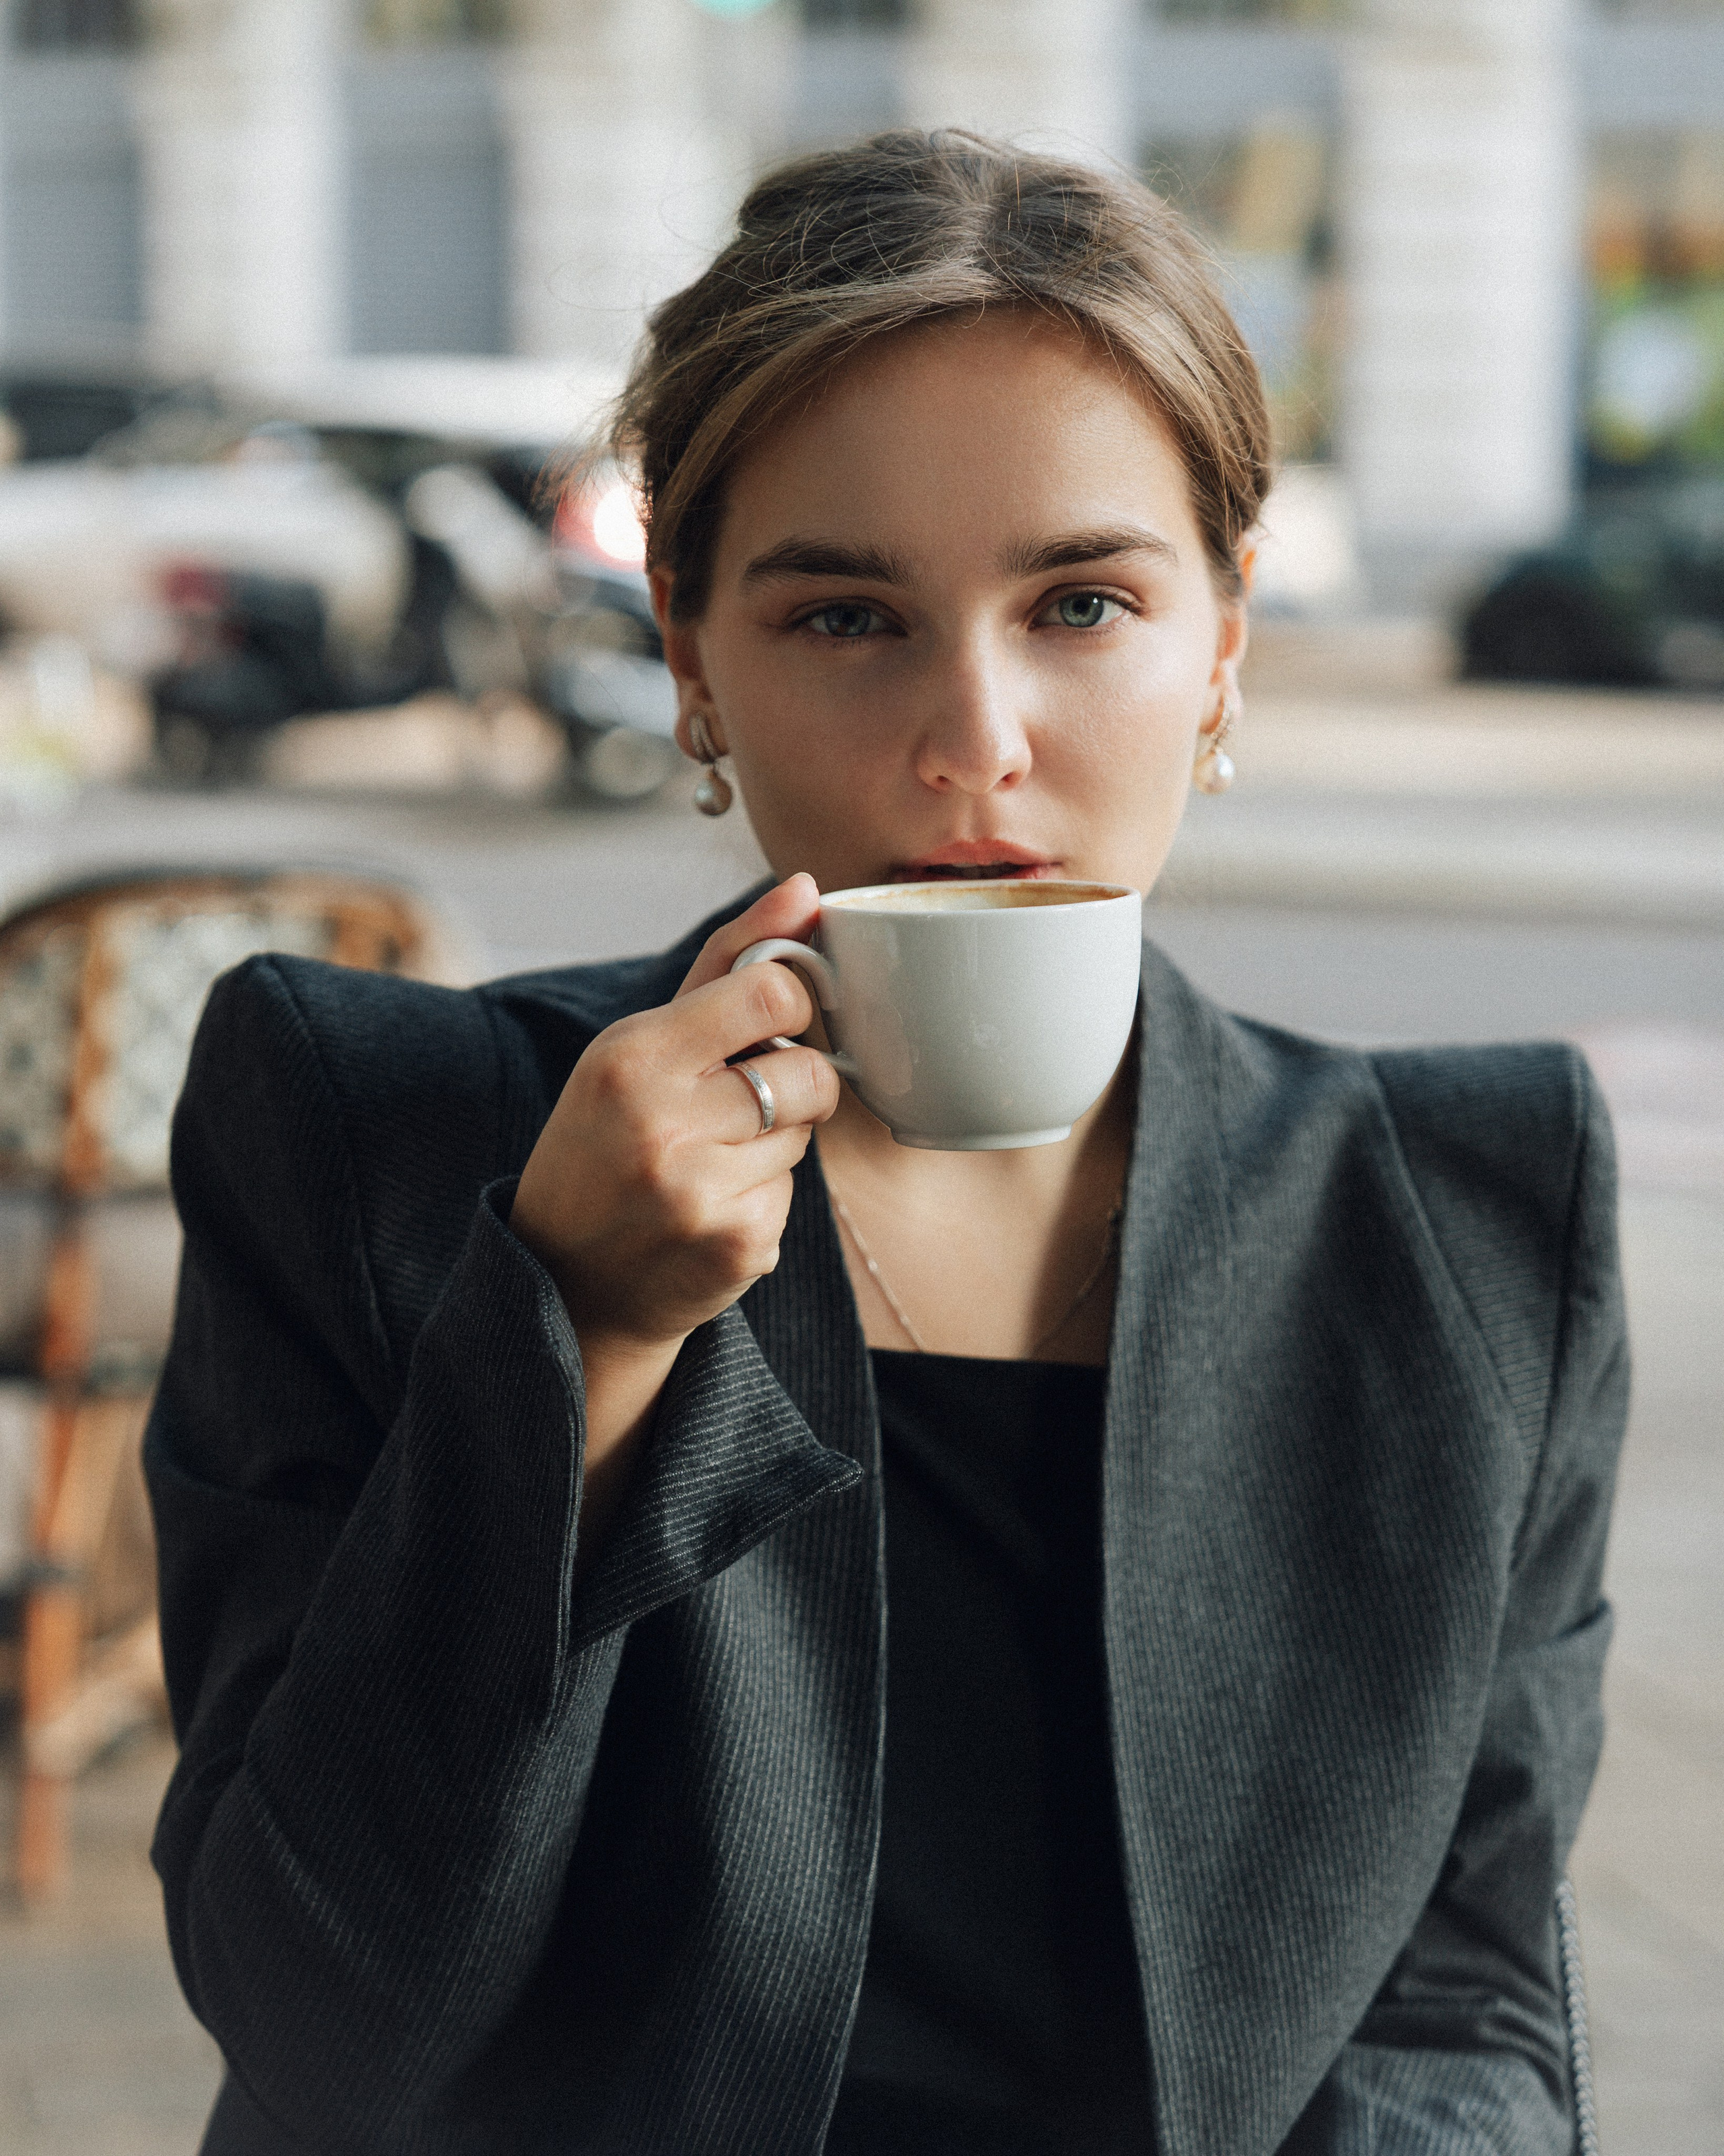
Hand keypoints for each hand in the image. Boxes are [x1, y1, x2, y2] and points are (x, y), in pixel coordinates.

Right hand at [510, 875, 837, 1532]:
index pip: (773, 992)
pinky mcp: (740, 1246)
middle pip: (810, 1070)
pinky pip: (796, 1194)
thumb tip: (807, 886)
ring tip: (709, 1159)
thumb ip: (729, 961)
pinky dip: (765, 1196)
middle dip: (791, 1082)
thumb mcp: (638, 1044)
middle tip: (734, 1104)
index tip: (772, 1019)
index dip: (792, 1002)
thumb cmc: (604, 1141)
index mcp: (631, 1057)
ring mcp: (703, 1193)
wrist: (565, 1284)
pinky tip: (710, 1209)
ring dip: (777, 1141)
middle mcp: (663, 1124)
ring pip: (807, 1133)